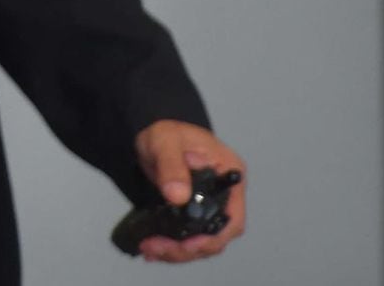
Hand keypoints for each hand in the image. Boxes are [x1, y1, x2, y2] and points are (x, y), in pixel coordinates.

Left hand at [133, 120, 247, 263]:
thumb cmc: (166, 131)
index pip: (232, 218)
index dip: (213, 238)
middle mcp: (225, 195)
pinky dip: (172, 246)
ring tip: (150, 249)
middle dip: (187, 248)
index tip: (187, 244)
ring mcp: (210, 206)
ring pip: (201, 241)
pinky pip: (188, 237)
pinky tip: (153, 249)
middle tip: (156, 247)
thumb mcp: (166, 142)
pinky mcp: (193, 213)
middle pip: (216, 236)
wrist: (152, 132)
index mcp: (230, 176)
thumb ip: (172, 166)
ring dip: (177, 251)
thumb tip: (177, 195)